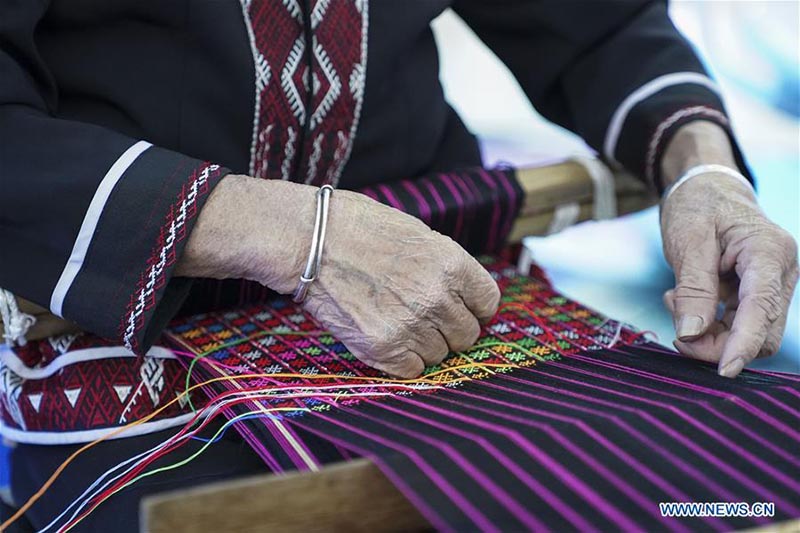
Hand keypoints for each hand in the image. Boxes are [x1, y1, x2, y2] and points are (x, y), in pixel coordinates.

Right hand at [178, 175, 499, 377]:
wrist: (306, 239)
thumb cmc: (354, 227)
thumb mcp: (414, 233)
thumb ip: (443, 265)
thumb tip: (461, 293)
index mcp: (451, 263)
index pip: (488, 303)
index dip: (473, 308)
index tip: (458, 309)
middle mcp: (439, 296)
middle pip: (467, 335)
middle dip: (448, 329)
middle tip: (420, 317)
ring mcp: (413, 324)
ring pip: (440, 354)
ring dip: (423, 344)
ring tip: (394, 321)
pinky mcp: (385, 346)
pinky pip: (412, 370)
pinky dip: (401, 360)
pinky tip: (383, 336)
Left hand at [660, 173, 798, 376]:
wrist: (706, 187)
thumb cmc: (698, 206)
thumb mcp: (688, 241)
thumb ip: (693, 288)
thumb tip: (692, 333)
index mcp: (768, 252)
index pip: (762, 309)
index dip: (743, 344)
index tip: (724, 371)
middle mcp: (780, 271)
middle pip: (761, 332)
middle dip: (718, 344)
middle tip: (676, 333)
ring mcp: (772, 284)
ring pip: (749, 333)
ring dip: (708, 334)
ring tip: (673, 301)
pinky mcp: (757, 293)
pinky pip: (737, 323)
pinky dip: (708, 323)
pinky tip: (682, 301)